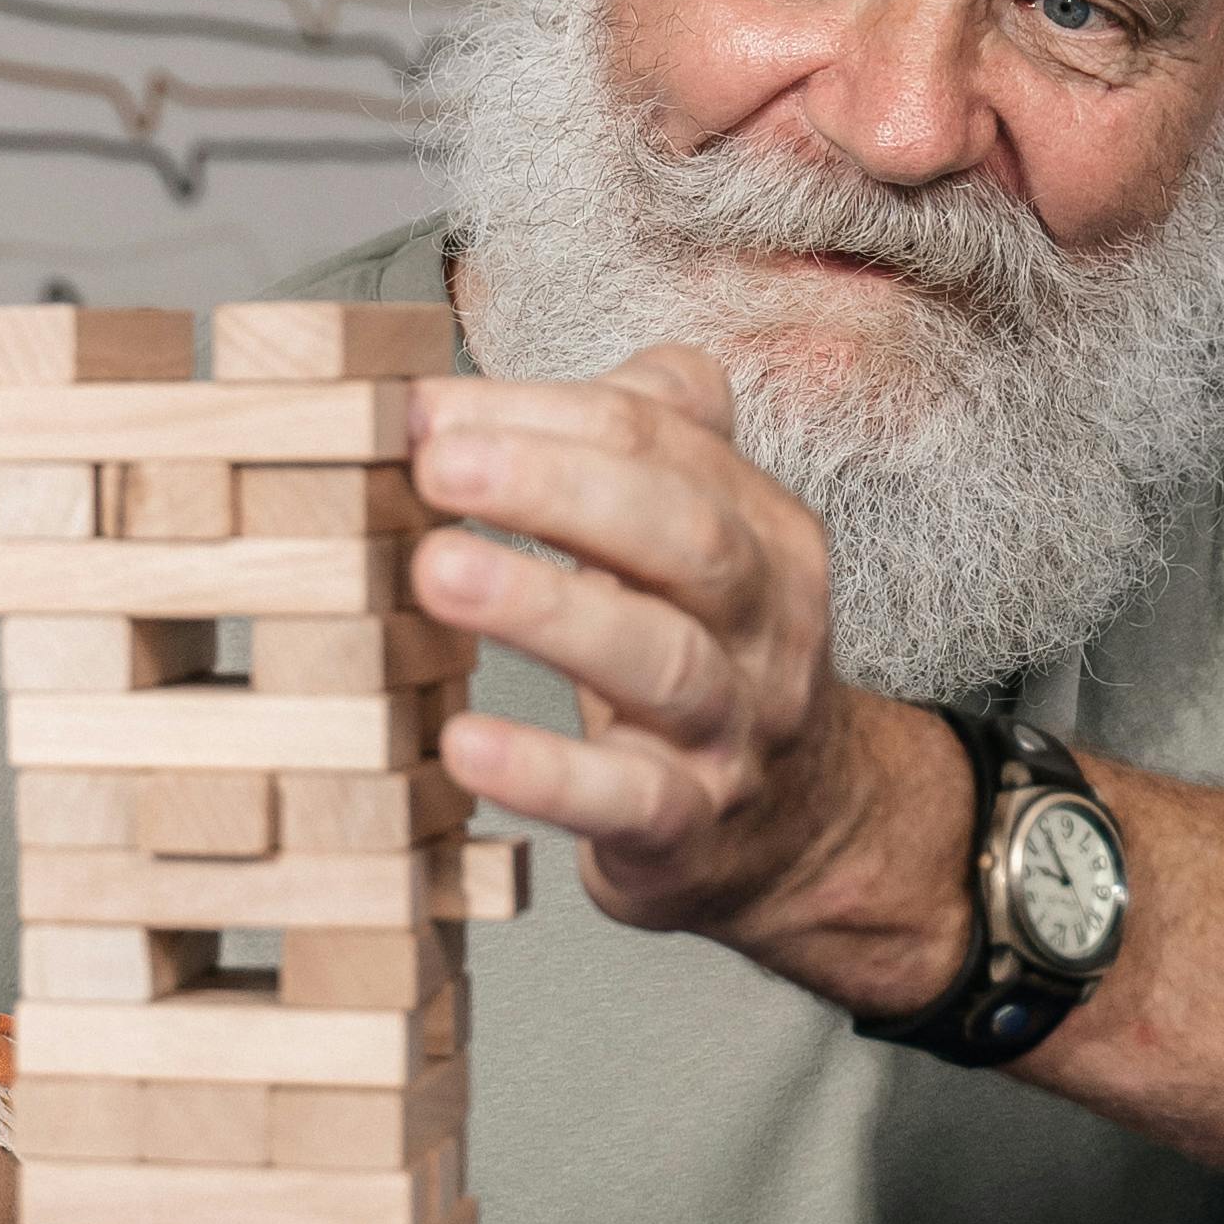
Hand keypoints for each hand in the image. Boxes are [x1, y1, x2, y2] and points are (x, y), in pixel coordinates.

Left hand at [406, 344, 975, 1010]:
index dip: (538, 413)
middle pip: (684, 530)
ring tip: (437, 571)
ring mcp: (734, 727)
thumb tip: (457, 394)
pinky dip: (547, 774)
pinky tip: (466, 745)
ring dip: (545, 609)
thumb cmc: (707, 654)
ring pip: (662, 659)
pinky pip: (628, 799)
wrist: (798, 829)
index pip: (659, 438)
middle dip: (558, 486)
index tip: (424, 410)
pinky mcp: (689, 827)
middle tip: (438, 463)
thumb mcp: (695, 537)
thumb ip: (622, 445)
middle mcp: (764, 619)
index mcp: (761, 526)